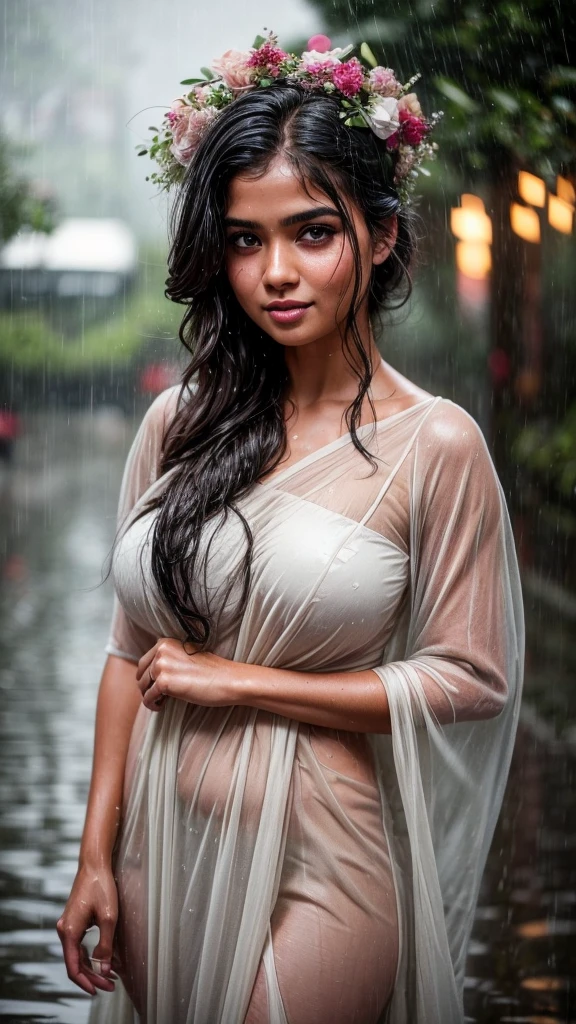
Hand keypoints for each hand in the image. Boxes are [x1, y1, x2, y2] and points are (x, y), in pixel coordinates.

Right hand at [57, 864, 118, 995]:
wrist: (94, 865)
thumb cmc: (101, 887)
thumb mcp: (108, 917)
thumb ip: (105, 945)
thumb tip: (104, 969)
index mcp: (69, 931)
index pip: (73, 966)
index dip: (85, 982)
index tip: (97, 991)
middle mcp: (64, 930)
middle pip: (75, 962)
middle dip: (92, 977)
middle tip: (110, 985)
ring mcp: (68, 925)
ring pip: (77, 955)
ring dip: (92, 967)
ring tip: (110, 976)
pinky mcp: (74, 921)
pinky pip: (79, 945)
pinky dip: (90, 955)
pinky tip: (104, 960)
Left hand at [135, 637, 237, 711]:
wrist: (227, 680)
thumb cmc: (211, 671)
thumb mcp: (185, 656)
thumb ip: (168, 659)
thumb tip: (150, 675)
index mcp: (165, 642)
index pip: (144, 661)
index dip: (147, 676)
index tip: (155, 685)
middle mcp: (161, 651)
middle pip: (141, 674)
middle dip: (146, 687)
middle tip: (157, 696)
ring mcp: (161, 665)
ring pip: (143, 686)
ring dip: (149, 696)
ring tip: (161, 702)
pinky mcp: (164, 682)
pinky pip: (148, 698)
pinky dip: (152, 705)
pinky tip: (161, 707)